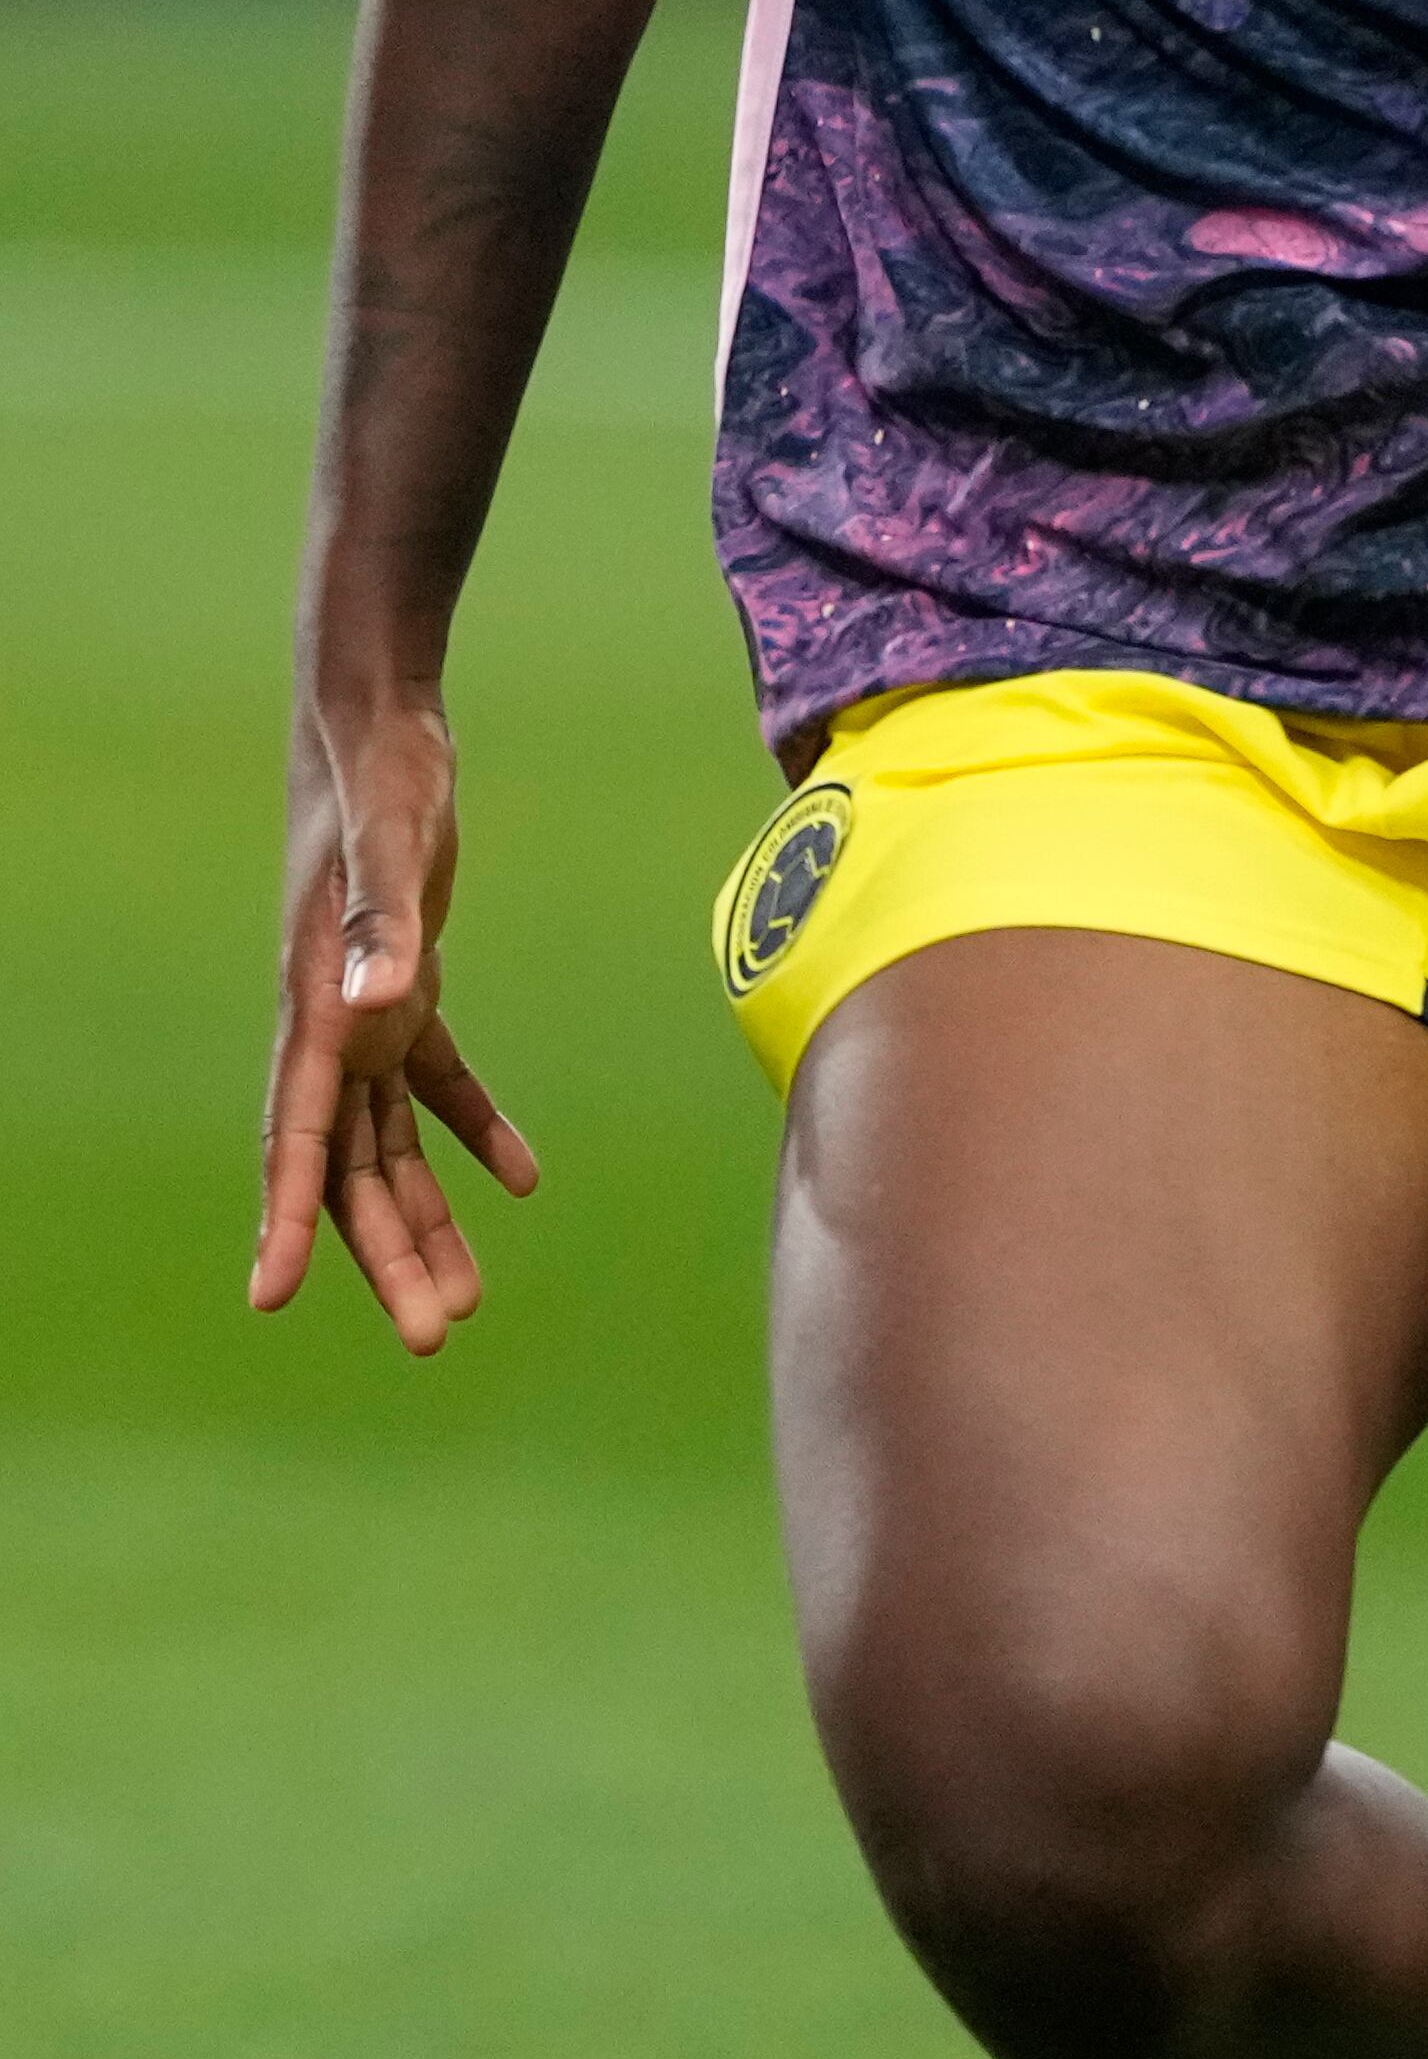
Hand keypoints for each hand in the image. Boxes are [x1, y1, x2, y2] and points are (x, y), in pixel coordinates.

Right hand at [252, 699, 537, 1353]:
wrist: (379, 723)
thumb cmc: (379, 774)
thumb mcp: (390, 837)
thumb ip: (383, 922)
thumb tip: (379, 1003)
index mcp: (314, 1004)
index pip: (297, 1131)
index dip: (288, 1214)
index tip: (274, 1294)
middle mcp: (329, 1023)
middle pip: (352, 1165)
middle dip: (385, 1254)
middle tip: (435, 1335)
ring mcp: (365, 1010)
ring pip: (389, 1144)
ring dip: (427, 1216)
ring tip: (469, 1300)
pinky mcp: (407, 987)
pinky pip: (435, 1082)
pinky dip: (474, 1130)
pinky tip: (523, 1179)